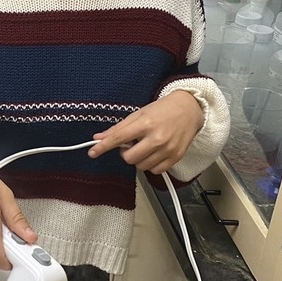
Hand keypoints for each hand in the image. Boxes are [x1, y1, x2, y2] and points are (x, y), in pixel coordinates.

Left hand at [88, 90, 204, 173]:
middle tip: (131, 144)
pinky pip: (155, 171)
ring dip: (138, 159)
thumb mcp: (138, 114)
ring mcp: (168, 149)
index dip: (103, 146)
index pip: (119, 138)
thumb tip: (98, 137)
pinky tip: (153, 153)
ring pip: (141, 166)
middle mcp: (157, 138)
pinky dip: (150, 165)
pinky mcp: (176, 157)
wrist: (189, 109)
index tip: (92, 152)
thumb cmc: (162, 110)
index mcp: (145, 124)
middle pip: (129, 158)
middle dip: (126, 153)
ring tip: (145, 147)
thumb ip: (118, 128)